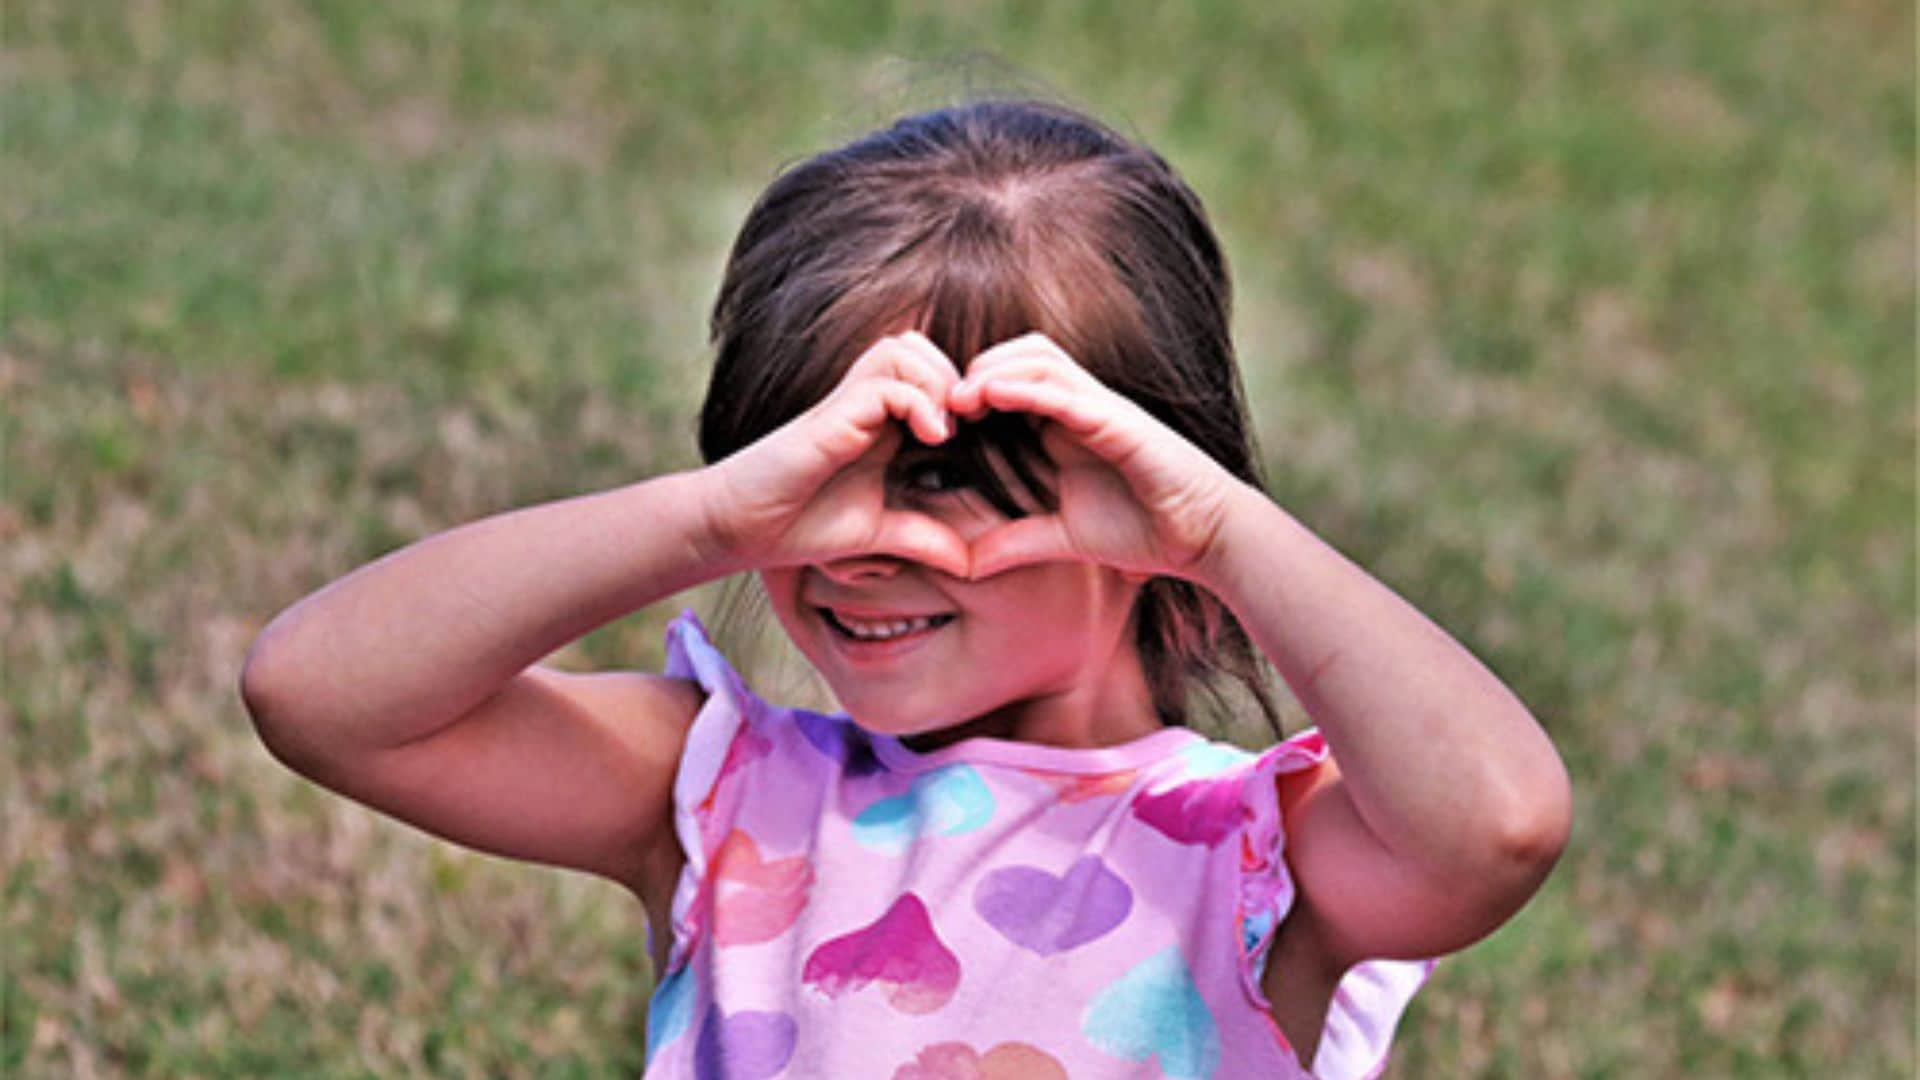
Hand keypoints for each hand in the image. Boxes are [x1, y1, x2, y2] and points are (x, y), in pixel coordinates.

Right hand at [696, 331, 972, 577]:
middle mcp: (865, 403)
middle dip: (956, 379)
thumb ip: (923, 538)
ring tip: (945, 432)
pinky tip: (929, 438)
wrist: (742, 528)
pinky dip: (917, 401)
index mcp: (881, 422)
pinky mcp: (833, 416)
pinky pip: (886, 383)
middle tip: (970, 426)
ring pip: (905, 350)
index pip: (931, 375)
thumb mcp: (879, 534)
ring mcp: (848, 404)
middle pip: (922, 348)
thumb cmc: (801, 524)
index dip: (963, 395)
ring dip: (937, 383)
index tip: (984, 436)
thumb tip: (971, 564)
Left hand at [946, 332, 1246, 581]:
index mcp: (1063, 424)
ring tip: (958, 397)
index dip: (969, 389)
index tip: (932, 418)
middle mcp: (1079, 405)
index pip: (1009, 380)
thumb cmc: (1140, 529)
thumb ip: (1014, 542)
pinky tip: (994, 395)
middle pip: (1019, 353)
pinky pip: (1067, 391)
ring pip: (1039, 357)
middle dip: (974, 368)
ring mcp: (1100, 408)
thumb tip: (964, 564)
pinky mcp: (1119, 421)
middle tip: (938, 401)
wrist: (1200, 538)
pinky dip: (1029, 386)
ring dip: (994, 368)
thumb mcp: (1060, 538)